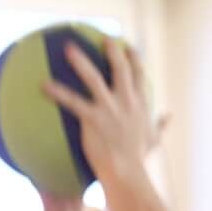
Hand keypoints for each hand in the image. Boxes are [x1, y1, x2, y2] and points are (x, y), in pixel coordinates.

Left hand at [39, 36, 156, 187]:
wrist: (128, 173)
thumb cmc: (139, 160)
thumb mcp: (154, 140)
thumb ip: (161, 125)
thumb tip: (169, 115)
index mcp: (140, 105)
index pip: (139, 75)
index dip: (134, 58)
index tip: (128, 46)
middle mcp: (126, 101)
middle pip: (120, 68)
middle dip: (112, 50)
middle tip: (103, 37)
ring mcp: (109, 108)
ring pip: (93, 77)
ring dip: (80, 61)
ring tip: (68, 48)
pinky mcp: (93, 119)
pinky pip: (72, 101)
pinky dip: (57, 92)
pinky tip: (42, 85)